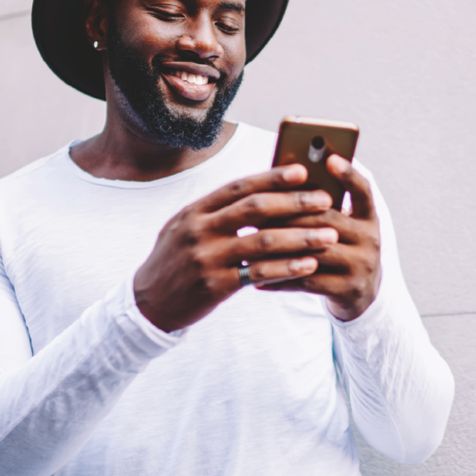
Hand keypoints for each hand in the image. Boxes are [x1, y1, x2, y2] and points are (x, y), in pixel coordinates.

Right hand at [133, 165, 336, 331]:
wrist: (147, 304)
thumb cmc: (175, 261)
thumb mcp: (185, 228)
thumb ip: (216, 212)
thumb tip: (261, 192)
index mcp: (194, 211)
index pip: (239, 187)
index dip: (272, 177)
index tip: (302, 171)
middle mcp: (199, 230)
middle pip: (254, 209)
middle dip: (294, 202)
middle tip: (325, 200)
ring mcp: (206, 258)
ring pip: (262, 241)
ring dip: (300, 237)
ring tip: (329, 234)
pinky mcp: (214, 286)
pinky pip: (258, 274)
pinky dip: (287, 268)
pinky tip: (309, 265)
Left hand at [258, 155, 381, 320]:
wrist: (361, 295)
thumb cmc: (339, 251)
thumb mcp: (342, 228)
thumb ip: (322, 208)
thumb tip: (281, 183)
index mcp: (368, 217)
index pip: (363, 189)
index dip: (348, 174)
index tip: (330, 158)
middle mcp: (370, 239)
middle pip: (327, 219)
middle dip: (289, 213)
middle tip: (255, 208)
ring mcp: (361, 265)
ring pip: (314, 251)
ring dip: (279, 246)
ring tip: (250, 240)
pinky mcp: (349, 290)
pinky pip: (307, 281)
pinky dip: (280, 278)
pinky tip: (257, 277)